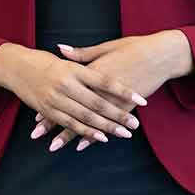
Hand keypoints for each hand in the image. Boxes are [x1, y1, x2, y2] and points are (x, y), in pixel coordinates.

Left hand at [32, 34, 171, 151]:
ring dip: (68, 134)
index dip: (50, 102)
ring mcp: (111, 98)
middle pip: (71, 107)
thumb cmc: (133, 48)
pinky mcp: (124, 106)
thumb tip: (61, 49)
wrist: (159, 54)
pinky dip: (93, 136)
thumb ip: (82, 54)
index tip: (35, 115)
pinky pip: (105, 124)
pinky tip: (81, 146)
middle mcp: (97, 87)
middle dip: (53, 122)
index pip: (65, 90)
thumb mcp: (106, 48)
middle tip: (36, 134)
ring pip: (86, 120)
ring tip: (53, 146)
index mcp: (90, 71)